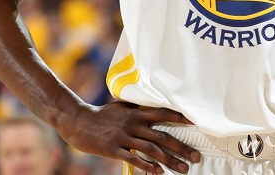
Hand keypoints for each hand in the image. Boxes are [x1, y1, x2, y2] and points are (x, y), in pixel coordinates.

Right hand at [61, 102, 201, 173]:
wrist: (78, 121)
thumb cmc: (102, 114)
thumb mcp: (121, 107)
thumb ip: (137, 108)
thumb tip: (153, 106)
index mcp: (136, 113)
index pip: (163, 113)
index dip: (180, 118)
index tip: (196, 124)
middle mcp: (133, 124)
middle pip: (162, 136)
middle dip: (181, 147)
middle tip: (197, 157)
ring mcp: (123, 136)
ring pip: (152, 149)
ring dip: (169, 160)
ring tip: (183, 169)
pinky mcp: (113, 149)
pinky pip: (133, 158)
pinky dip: (147, 166)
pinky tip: (158, 173)